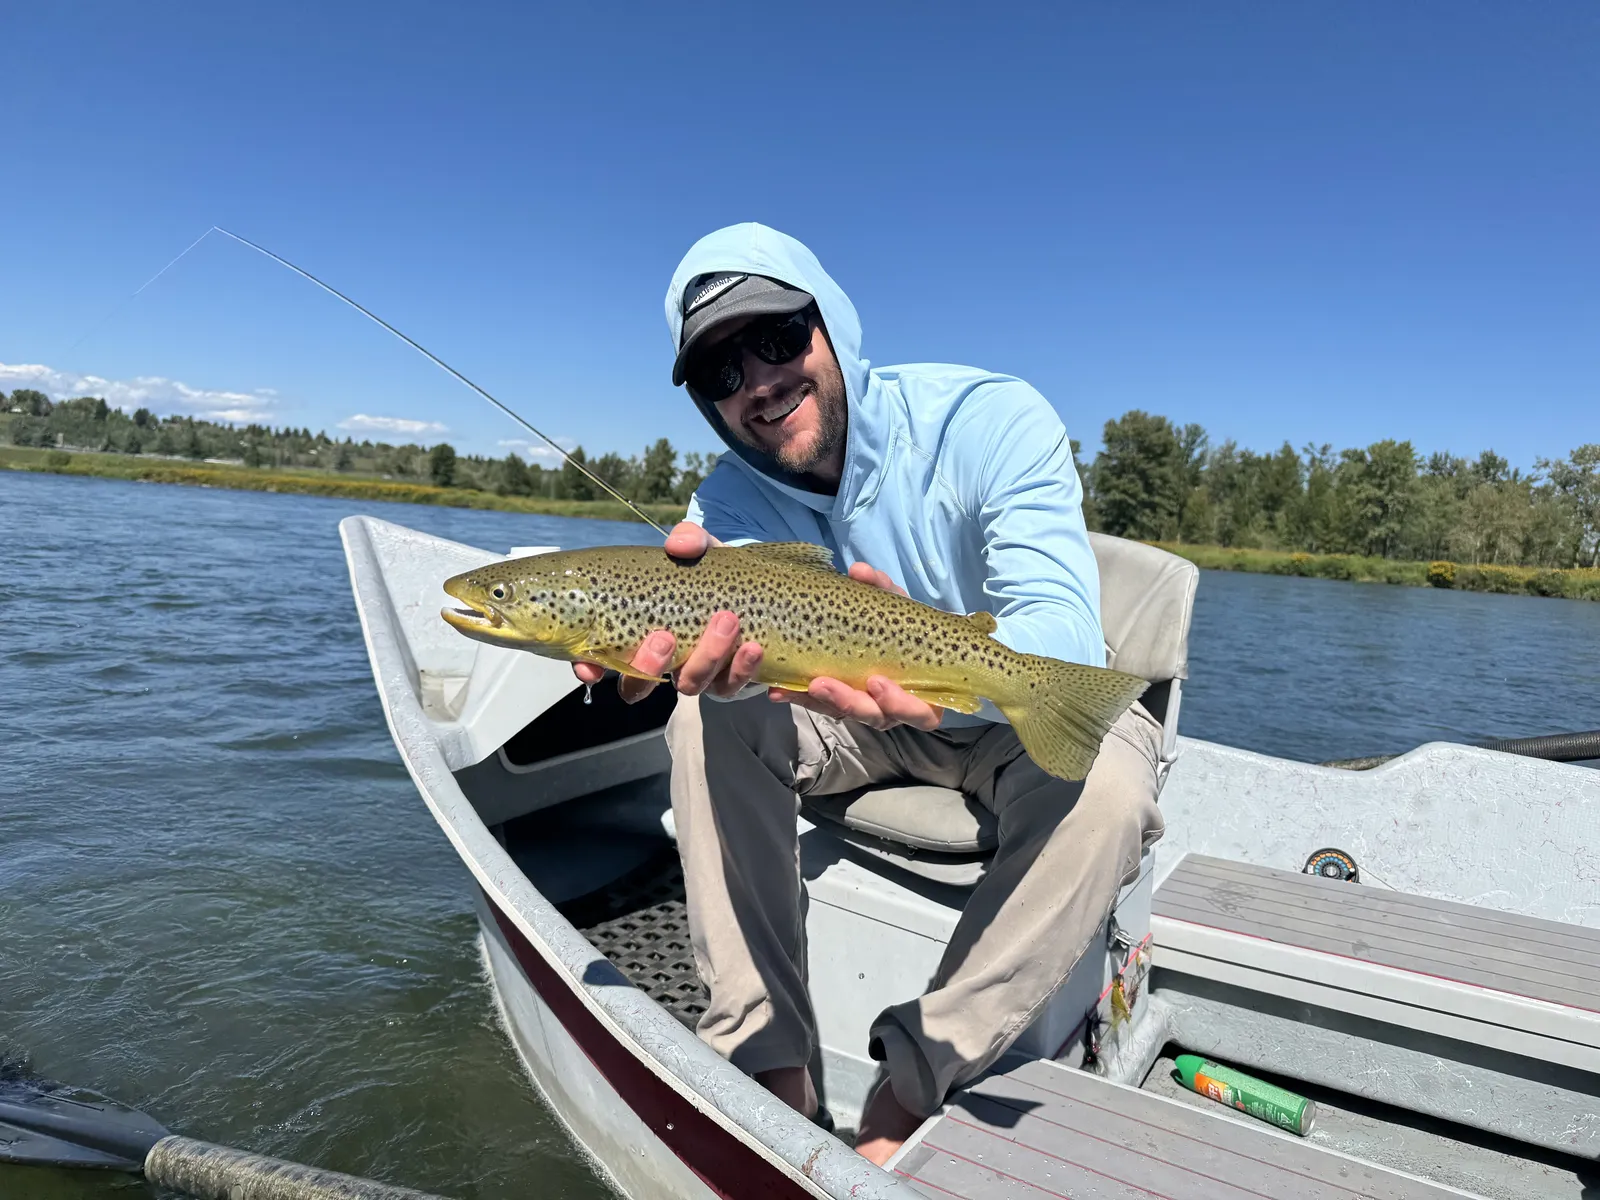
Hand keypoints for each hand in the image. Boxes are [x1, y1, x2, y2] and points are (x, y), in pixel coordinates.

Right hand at [572, 522, 763, 702]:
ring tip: (727, 621)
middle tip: (665, 637)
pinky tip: (754, 648)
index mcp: (640, 633)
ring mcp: (696, 675)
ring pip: (691, 685)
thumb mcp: (702, 550)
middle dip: (650, 664)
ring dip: (706, 658)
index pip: (602, 660)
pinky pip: (733, 687)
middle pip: (641, 683)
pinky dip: (744, 670)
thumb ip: (689, 540)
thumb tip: (678, 544)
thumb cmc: (713, 572)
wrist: (759, 590)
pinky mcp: (730, 681)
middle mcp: (663, 662)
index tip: (590, 668)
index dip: (590, 668)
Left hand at [770, 561, 942, 732]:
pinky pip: (821, 706)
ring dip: (820, 701)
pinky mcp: (839, 705)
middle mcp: (892, 709)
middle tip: (821, 684)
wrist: (895, 636)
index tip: (876, 682)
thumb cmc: (904, 626)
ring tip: (800, 684)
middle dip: (847, 702)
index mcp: (922, 695)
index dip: (900, 703)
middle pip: (874, 717)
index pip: (919, 714)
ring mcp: (865, 708)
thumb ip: (882, 590)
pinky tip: (779, 690)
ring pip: (844, 714)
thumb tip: (859, 571)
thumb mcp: (897, 606)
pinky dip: (801, 697)